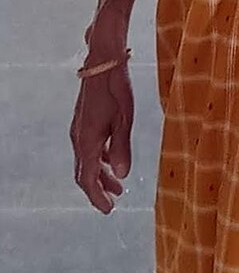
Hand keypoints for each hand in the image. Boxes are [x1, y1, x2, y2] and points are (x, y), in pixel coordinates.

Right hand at [70, 43, 134, 214]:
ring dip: (101, 175)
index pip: (88, 178)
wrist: (103, 62)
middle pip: (84, 173)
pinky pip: (90, 148)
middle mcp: (78, 138)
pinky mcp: (84, 121)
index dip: (97, 197)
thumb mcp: (125, 120)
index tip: (108, 210)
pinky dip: (100, 159)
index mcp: (87, 141)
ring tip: (118, 186)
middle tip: (113, 203)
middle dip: (98, 190)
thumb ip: (122, 148)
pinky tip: (113, 161)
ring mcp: (79, 130)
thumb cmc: (116, 89)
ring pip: (87, 161)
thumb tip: (123, 175)